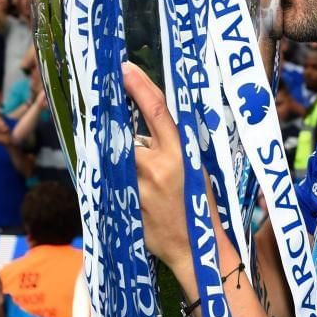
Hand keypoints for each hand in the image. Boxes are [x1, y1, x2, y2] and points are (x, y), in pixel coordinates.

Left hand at [122, 62, 190, 274]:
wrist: (196, 248)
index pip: (158, 111)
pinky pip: (115, 181)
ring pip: (119, 157)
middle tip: (118, 124)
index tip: (125, 68)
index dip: (141, 86)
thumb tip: (145, 129)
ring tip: (141, 175)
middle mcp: (157, 166)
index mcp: (181, 153)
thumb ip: (173, 147)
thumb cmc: (200, 205)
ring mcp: (139, 187)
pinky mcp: (127, 204)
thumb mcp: (197, 168)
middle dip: (121, 129)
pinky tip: (131, 190)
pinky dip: (119, 180)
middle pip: (127, 133)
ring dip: (123, 158)